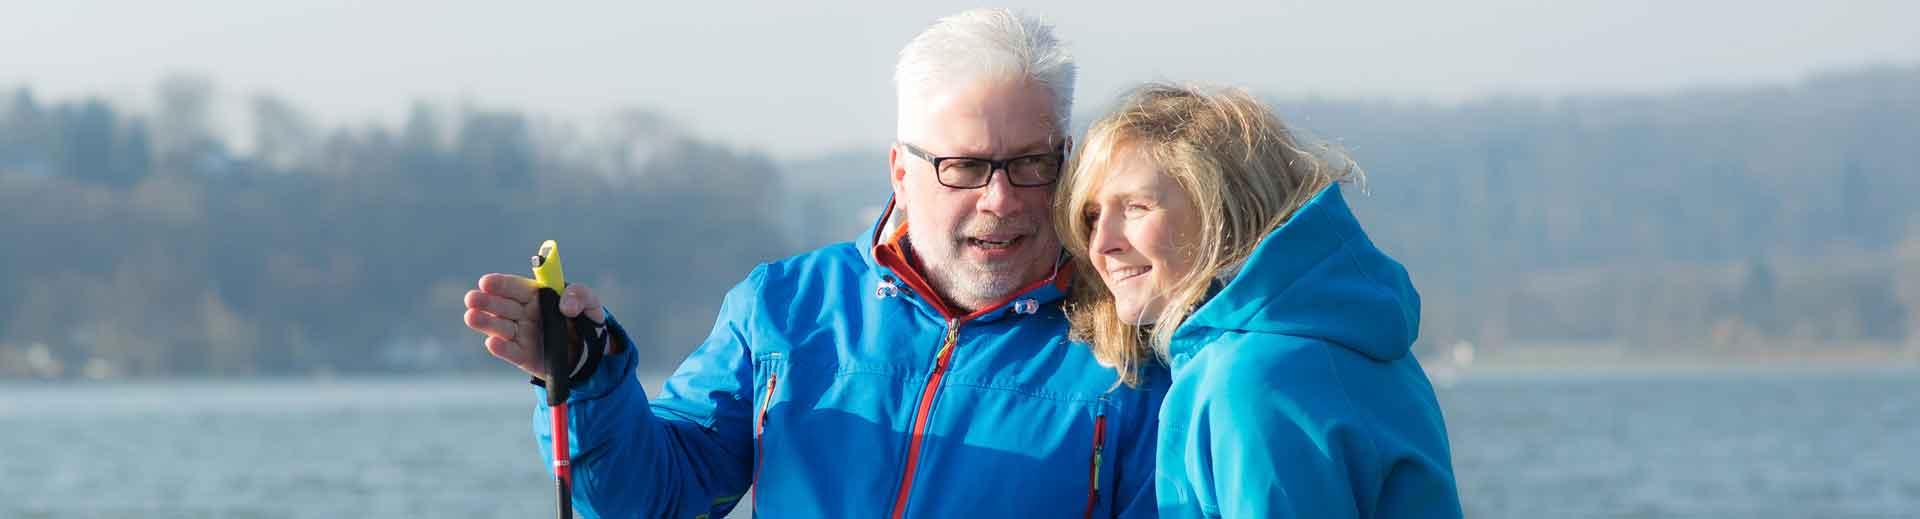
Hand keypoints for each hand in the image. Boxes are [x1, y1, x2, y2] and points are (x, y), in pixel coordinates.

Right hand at [463, 273, 606, 378]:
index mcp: (535, 295)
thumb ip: (580, 295)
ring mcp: (521, 335)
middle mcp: (523, 314)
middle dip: (486, 302)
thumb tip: (566, 305)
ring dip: (486, 323)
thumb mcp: (589, 302)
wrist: (590, 352)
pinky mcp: (523, 356)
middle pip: (502, 306)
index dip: (500, 284)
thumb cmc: (584, 319)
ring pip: (501, 328)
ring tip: (471, 317)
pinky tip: (492, 343)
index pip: (515, 287)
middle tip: (472, 299)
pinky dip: (502, 349)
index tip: (486, 282)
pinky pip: (511, 352)